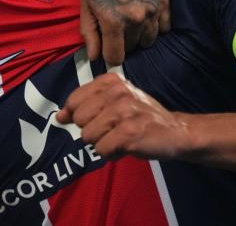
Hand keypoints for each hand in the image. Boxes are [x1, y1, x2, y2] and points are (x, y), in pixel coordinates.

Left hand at [55, 72, 188, 160]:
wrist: (176, 131)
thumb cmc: (140, 117)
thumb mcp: (113, 103)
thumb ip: (85, 106)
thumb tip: (59, 117)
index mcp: (111, 81)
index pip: (74, 100)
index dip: (76, 116)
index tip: (91, 120)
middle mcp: (118, 92)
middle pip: (79, 119)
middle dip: (90, 130)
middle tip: (110, 130)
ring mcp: (125, 112)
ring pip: (88, 136)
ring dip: (101, 143)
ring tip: (119, 138)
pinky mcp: (130, 133)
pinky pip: (101, 150)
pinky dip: (110, 154)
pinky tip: (125, 147)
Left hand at [81, 0, 169, 64]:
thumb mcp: (86, 2)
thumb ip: (89, 32)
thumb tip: (93, 57)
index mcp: (113, 20)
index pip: (115, 57)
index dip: (110, 55)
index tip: (108, 49)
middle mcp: (136, 18)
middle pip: (132, 48)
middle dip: (122, 41)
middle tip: (115, 24)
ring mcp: (154, 10)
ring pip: (149, 39)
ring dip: (139, 34)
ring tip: (130, 17)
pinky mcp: (166, 0)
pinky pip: (165, 27)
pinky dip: (156, 24)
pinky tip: (145, 12)